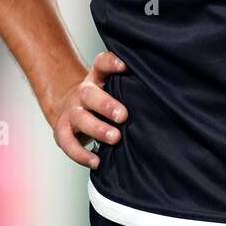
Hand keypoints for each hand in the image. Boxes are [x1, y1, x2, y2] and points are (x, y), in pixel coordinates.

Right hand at [48, 51, 128, 169]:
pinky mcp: (63, 131)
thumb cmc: (102, 99)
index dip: (110, 63)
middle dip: (106, 105)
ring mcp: (72, 111)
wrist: (71, 108)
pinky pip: (68, 143)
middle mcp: (83, 93)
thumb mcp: (114, 87)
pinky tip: (96, 161)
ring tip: (115, 138)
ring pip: (80, 118)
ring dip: (97, 129)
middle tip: (123, 115)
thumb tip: (162, 93)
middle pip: (90, 94)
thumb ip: (130, 86)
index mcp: (97, 78)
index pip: (101, 64)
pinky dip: (81, 154)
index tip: (124, 66)